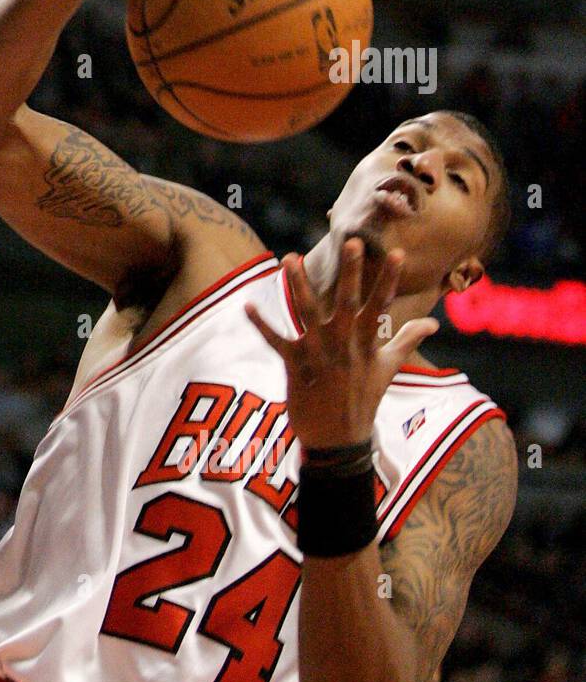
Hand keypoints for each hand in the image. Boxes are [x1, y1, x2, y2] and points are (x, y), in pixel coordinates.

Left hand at [244, 240, 438, 449]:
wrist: (339, 440)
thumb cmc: (363, 400)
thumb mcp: (388, 369)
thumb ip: (406, 341)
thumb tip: (434, 324)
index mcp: (367, 345)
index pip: (381, 307)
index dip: (389, 281)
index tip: (398, 253)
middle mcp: (345, 347)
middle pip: (348, 304)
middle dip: (350, 273)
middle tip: (352, 242)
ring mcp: (320, 356)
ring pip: (308, 315)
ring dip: (298, 286)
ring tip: (289, 258)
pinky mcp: (297, 367)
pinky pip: (277, 342)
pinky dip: (262, 326)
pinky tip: (247, 306)